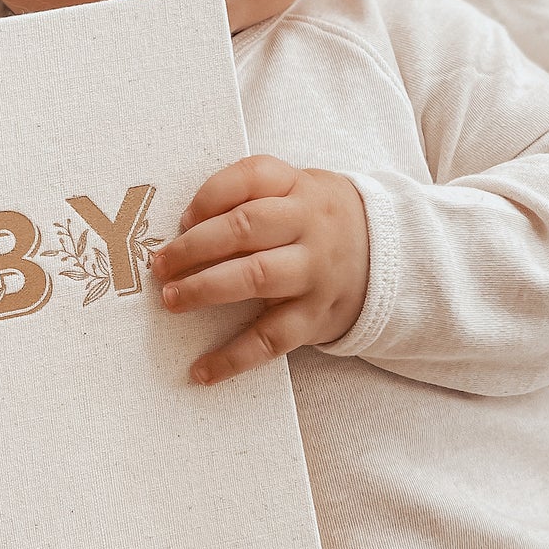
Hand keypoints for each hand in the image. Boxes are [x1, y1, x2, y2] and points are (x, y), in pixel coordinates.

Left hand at [148, 154, 369, 385]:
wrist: (388, 258)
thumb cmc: (316, 222)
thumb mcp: (295, 191)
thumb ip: (248, 195)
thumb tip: (186, 226)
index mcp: (298, 188)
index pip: (252, 177)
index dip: (210, 196)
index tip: (182, 218)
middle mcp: (309, 226)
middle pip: (246, 227)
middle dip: (195, 246)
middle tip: (160, 265)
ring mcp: (314, 272)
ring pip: (257, 277)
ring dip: (207, 289)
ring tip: (172, 300)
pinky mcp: (315, 317)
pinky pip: (271, 339)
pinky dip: (233, 357)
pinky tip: (201, 370)